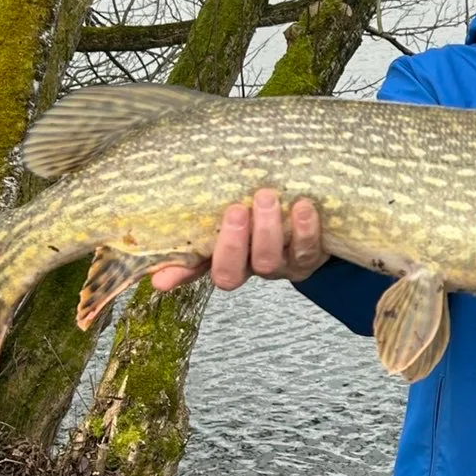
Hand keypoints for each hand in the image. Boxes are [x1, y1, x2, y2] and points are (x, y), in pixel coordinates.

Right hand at [150, 189, 326, 292]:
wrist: (315, 209)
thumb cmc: (264, 205)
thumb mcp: (235, 207)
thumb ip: (206, 215)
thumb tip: (165, 232)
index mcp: (223, 255)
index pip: (193, 269)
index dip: (178, 274)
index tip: (160, 279)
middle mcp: (248, 267)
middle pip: (231, 272)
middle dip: (231, 243)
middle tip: (236, 209)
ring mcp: (279, 267)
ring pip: (267, 261)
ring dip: (266, 229)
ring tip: (267, 197)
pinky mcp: (308, 260)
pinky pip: (306, 251)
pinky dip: (305, 229)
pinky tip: (303, 207)